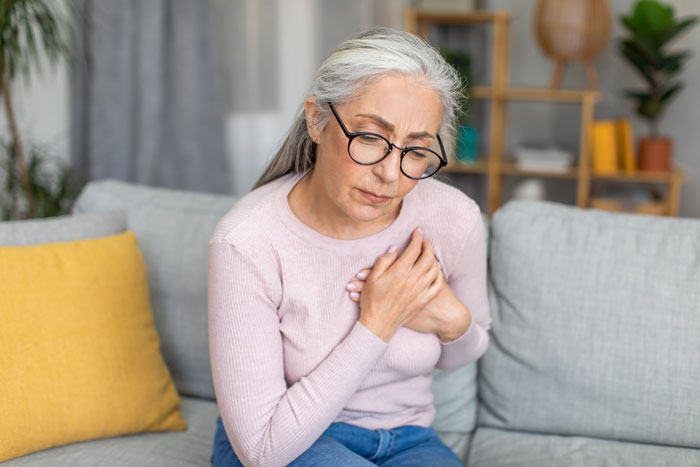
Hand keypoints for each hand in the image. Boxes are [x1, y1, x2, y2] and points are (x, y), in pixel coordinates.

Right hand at [354, 228, 442, 342]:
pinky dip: (438, 275)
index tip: (417, 232)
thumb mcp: (372, 277)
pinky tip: (434, 272)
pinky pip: (437, 284)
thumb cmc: (372, 300)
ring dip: (433, 258)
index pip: (414, 248)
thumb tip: (395, 248)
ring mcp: (420, 290)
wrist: (378, 324)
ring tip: (429, 254)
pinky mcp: (424, 300)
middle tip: (424, 242)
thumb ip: (384, 260)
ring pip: (434, 269)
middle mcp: (412, 279)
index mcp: (399, 271)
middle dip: (427, 246)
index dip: (417, 237)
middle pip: (427, 256)